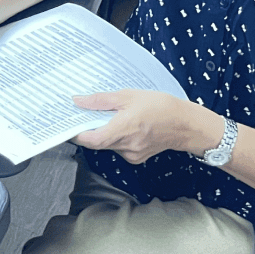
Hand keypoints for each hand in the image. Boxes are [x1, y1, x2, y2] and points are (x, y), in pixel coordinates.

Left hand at [71, 89, 217, 163]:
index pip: (91, 140)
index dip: (76, 134)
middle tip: (85, 115)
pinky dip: (115, 137)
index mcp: (123, 130)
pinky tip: (122, 125)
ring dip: (104, 132)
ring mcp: (132, 154)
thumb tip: (79, 101)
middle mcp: (126, 146)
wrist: (186, 124)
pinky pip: (119, 148)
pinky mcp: (137, 157)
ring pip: (108, 145)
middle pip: (98, 142)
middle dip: (90, 130)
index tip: (68, 125)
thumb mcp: (128, 96)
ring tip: (108, 116)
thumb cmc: (160, 107)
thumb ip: (101, 100)